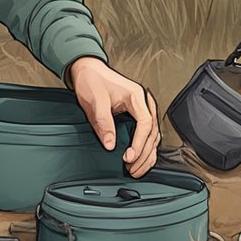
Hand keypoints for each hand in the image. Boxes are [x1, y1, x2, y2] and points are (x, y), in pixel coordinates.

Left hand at [68, 57, 159, 177]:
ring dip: (147, 155)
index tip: (129, 157)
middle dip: (144, 154)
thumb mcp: (95, 101)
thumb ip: (104, 123)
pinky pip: (147, 135)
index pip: (145, 124)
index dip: (139, 144)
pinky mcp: (137, 115)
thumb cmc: (93, 81)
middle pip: (153, 133)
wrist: (88, 71)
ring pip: (153, 136)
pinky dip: (145, 149)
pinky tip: (139, 160)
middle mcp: (144, 103)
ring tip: (135, 170)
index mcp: (137, 96)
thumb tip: (110, 144)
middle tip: (132, 169)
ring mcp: (142, 109)